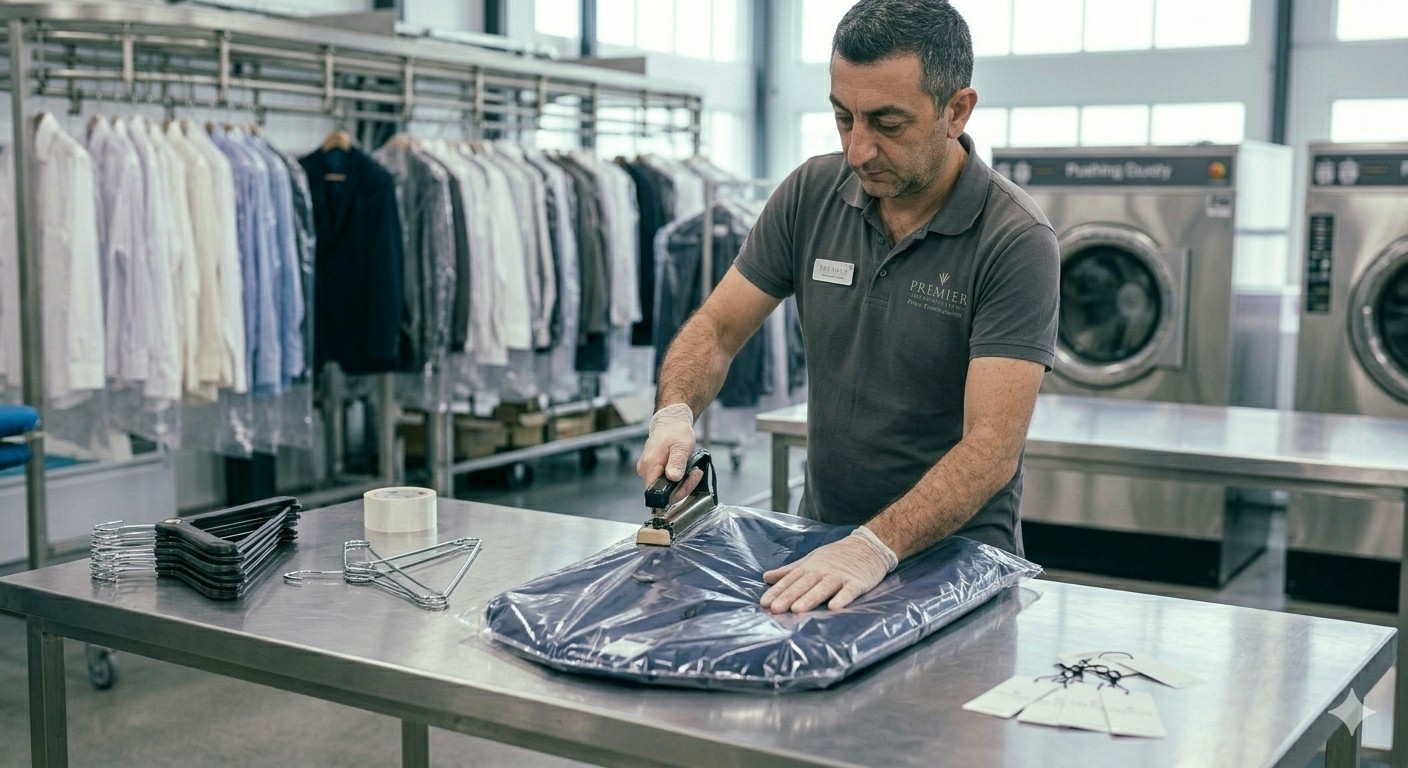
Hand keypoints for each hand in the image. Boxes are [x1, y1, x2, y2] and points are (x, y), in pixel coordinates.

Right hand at [636, 403, 701, 502]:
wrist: (670, 422)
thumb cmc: (675, 432)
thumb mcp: (681, 446)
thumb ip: (676, 463)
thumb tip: (673, 478)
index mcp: (649, 466)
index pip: (659, 493)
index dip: (676, 492)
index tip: (691, 479)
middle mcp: (645, 471)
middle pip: (663, 492)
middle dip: (683, 486)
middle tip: (696, 473)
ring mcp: (648, 471)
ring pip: (666, 488)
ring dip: (682, 483)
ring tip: (693, 470)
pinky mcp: (653, 470)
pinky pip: (665, 481)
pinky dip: (678, 479)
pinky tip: (686, 469)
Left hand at [760, 526, 898, 612]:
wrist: (868, 546)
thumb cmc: (836, 556)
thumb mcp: (811, 560)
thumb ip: (789, 571)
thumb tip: (766, 577)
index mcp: (810, 567)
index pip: (791, 579)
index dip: (777, 591)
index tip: (764, 603)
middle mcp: (823, 570)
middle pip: (804, 584)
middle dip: (789, 596)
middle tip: (775, 609)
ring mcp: (840, 576)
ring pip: (823, 587)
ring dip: (810, 598)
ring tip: (797, 610)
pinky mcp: (858, 582)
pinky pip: (849, 591)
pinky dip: (842, 598)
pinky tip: (834, 607)